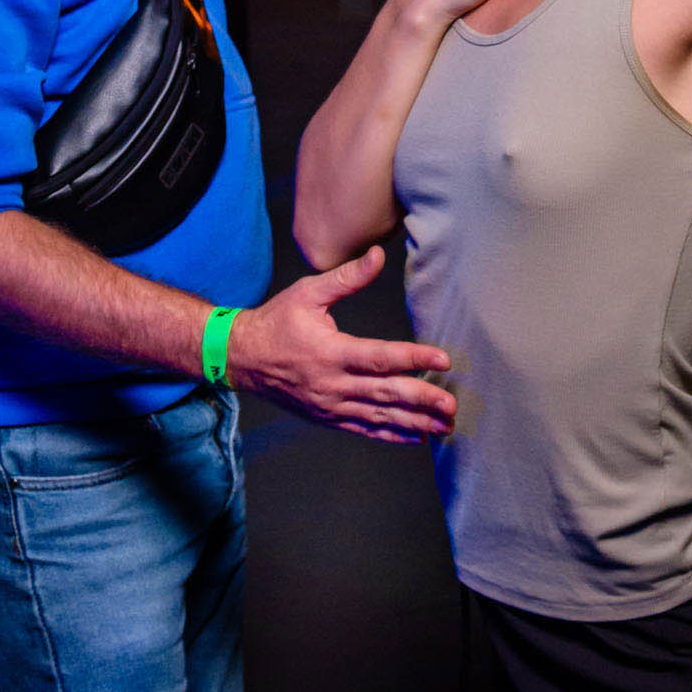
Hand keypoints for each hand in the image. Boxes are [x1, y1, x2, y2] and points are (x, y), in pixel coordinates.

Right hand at [227, 244, 456, 443]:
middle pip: (385, 394)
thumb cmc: (276, 321)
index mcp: (330, 352)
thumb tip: (379, 254)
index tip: (442, 360)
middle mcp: (332, 384)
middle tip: (451, 406)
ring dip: (414, 423)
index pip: (379, 357)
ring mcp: (330, 406)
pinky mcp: (327, 417)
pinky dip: (390, 434)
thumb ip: (347, 277)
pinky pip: (364, 429)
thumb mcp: (307, 293)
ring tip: (443, 427)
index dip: (413, 359)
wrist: (241, 357)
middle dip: (422, 400)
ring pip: (378, 417)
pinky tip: (415, 436)